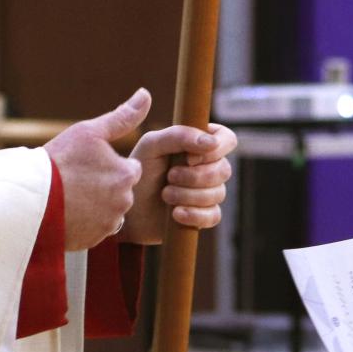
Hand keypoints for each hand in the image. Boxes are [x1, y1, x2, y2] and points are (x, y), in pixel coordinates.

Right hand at [43, 89, 148, 249]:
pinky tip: (67, 212)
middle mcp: (123, 202)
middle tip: (77, 180)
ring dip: (96, 205)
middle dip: (104, 186)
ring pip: (109, 211)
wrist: (29, 198)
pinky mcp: (93, 241)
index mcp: (126, 174)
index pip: (129, 169)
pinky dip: (85, 223)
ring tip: (71, 196)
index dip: (109, 165)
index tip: (89, 164)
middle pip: (120, 191)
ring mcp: (108, 224)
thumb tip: (146, 94)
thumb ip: (122, 117)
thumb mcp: (89, 132)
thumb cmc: (59, 160)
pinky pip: (95, 230)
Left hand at [118, 121, 236, 245]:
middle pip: (224, 169)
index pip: (226, 138)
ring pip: (218, 193)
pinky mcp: (203, 215)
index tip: (190, 158)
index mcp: (197, 144)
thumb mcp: (152, 145)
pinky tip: (176, 214)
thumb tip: (212, 142)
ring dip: (189, 195)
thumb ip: (179, 135)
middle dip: (195, 176)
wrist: (127, 209)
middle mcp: (207, 167)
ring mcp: (207, 192)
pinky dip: (195, 214)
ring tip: (166, 195)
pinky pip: (214, 216)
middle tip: (170, 177)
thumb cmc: (138, 171)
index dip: (216, 149)